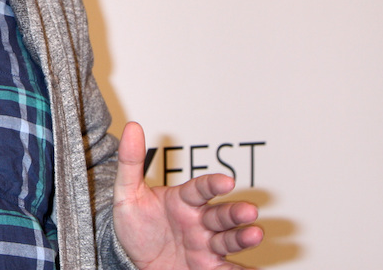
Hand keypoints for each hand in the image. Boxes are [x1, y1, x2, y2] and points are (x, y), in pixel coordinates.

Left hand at [113, 122, 261, 269]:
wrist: (132, 259)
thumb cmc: (136, 225)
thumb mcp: (127, 194)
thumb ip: (130, 162)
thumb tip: (132, 127)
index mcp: (182, 201)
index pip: (200, 189)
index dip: (213, 184)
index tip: (227, 182)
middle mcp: (198, 221)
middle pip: (220, 214)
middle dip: (235, 212)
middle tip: (249, 210)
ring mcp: (205, 245)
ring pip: (228, 239)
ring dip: (242, 237)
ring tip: (255, 234)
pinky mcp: (208, 267)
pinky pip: (228, 269)